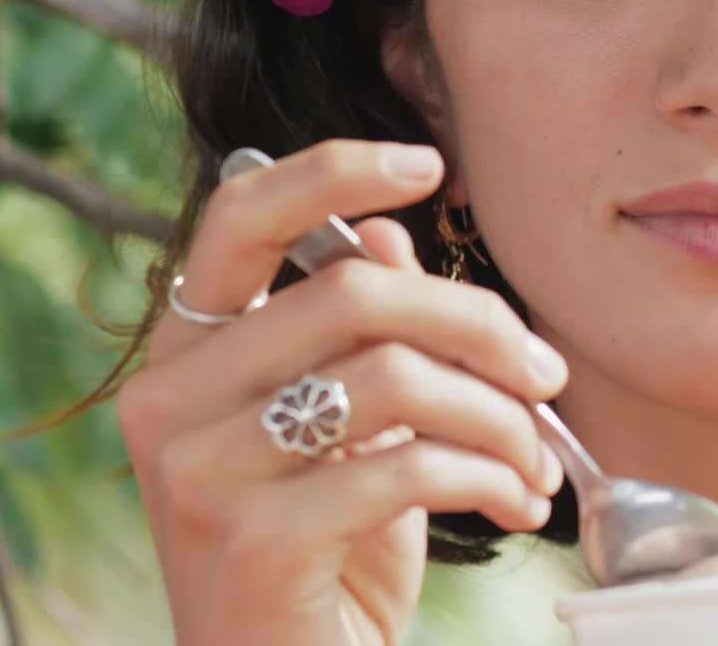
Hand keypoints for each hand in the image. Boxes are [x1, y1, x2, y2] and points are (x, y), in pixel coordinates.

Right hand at [117, 140, 567, 645]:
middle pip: (354, 291)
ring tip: (537, 460)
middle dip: (480, 323)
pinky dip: (491, 476)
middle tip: (546, 373)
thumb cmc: (326, 553)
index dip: (337, 172)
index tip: (430, 165)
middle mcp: (170, 400)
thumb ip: (359, 334)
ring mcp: (200, 473)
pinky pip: (406, 465)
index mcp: (188, 353)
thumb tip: (388, 236)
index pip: (241, 216)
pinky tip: (519, 504)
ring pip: (394, 377)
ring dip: (499, 416)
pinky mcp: (253, 542)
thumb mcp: (351, 433)